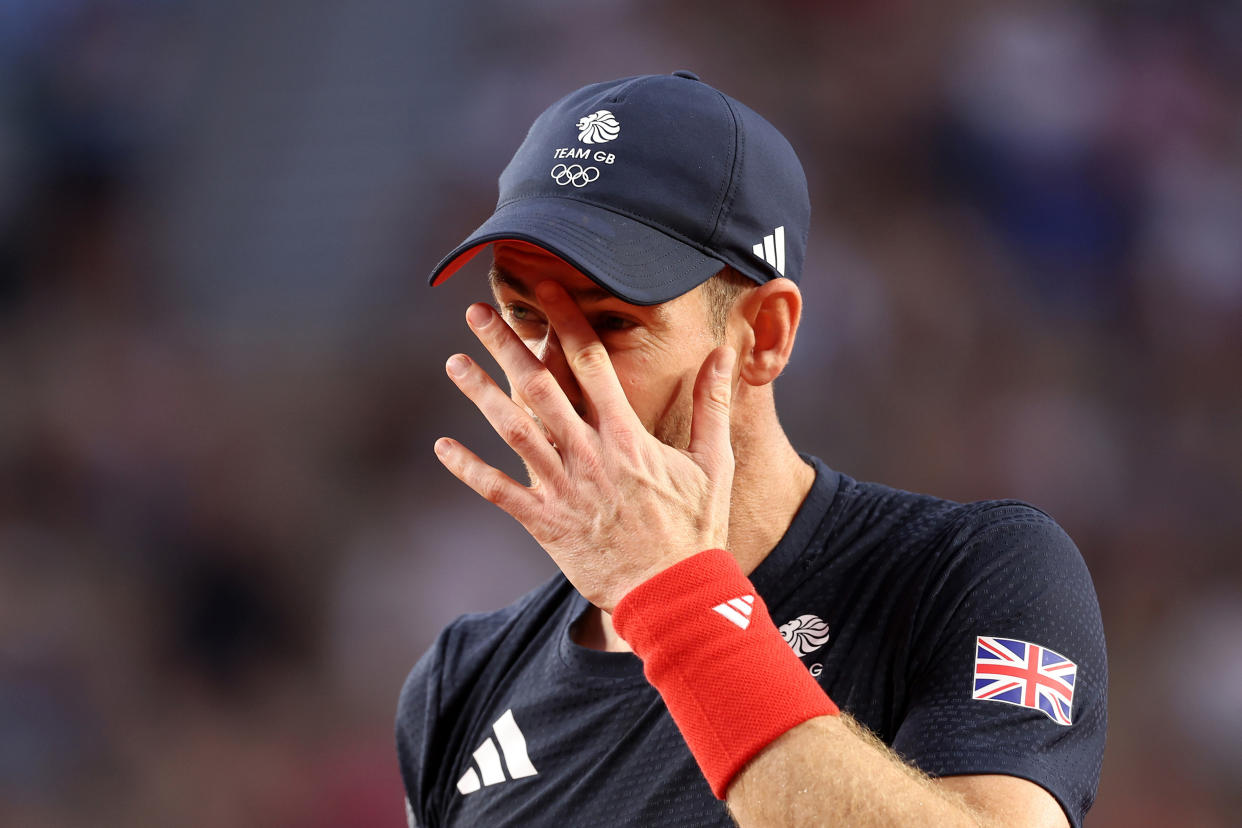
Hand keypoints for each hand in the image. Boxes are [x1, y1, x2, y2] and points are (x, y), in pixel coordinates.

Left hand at [433, 280, 736, 612]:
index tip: (545, 288)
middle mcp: (589, 454)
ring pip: (512, 431)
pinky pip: (499, 492)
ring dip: (481, 394)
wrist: (671, 595)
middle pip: (540, 387)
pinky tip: (442, 447)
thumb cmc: (695, 530)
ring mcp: (563, 488)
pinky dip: (469, 470)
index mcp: (627, 436)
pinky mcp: (545, 523)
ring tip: (454, 362)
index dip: (565, 321)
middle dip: (507, 347)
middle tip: (478, 314)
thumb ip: (712, 405)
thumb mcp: (714, 463)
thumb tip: (721, 355)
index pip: (591, 363)